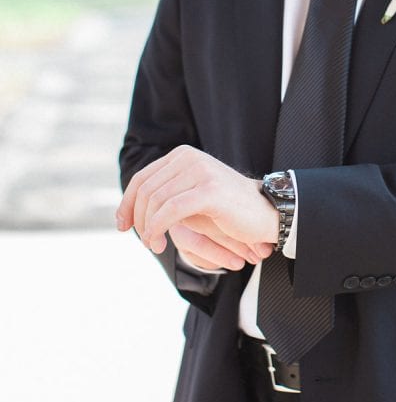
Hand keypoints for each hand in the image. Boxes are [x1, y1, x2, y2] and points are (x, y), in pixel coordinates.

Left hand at [116, 145, 277, 265]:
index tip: (122, 226)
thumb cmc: (228, 210)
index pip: (143, 178)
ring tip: (153, 246)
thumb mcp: (192, 196)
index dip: (127, 203)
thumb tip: (130, 210)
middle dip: (137, 219)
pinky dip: (157, 228)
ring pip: (156, 201)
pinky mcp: (209, 190)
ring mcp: (200, 171)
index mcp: (183, 155)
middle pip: (146, 190)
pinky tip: (158, 242)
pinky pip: (170, 210)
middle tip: (144, 242)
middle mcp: (189, 157)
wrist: (267, 212)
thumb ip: (166, 195)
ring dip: (148, 228)